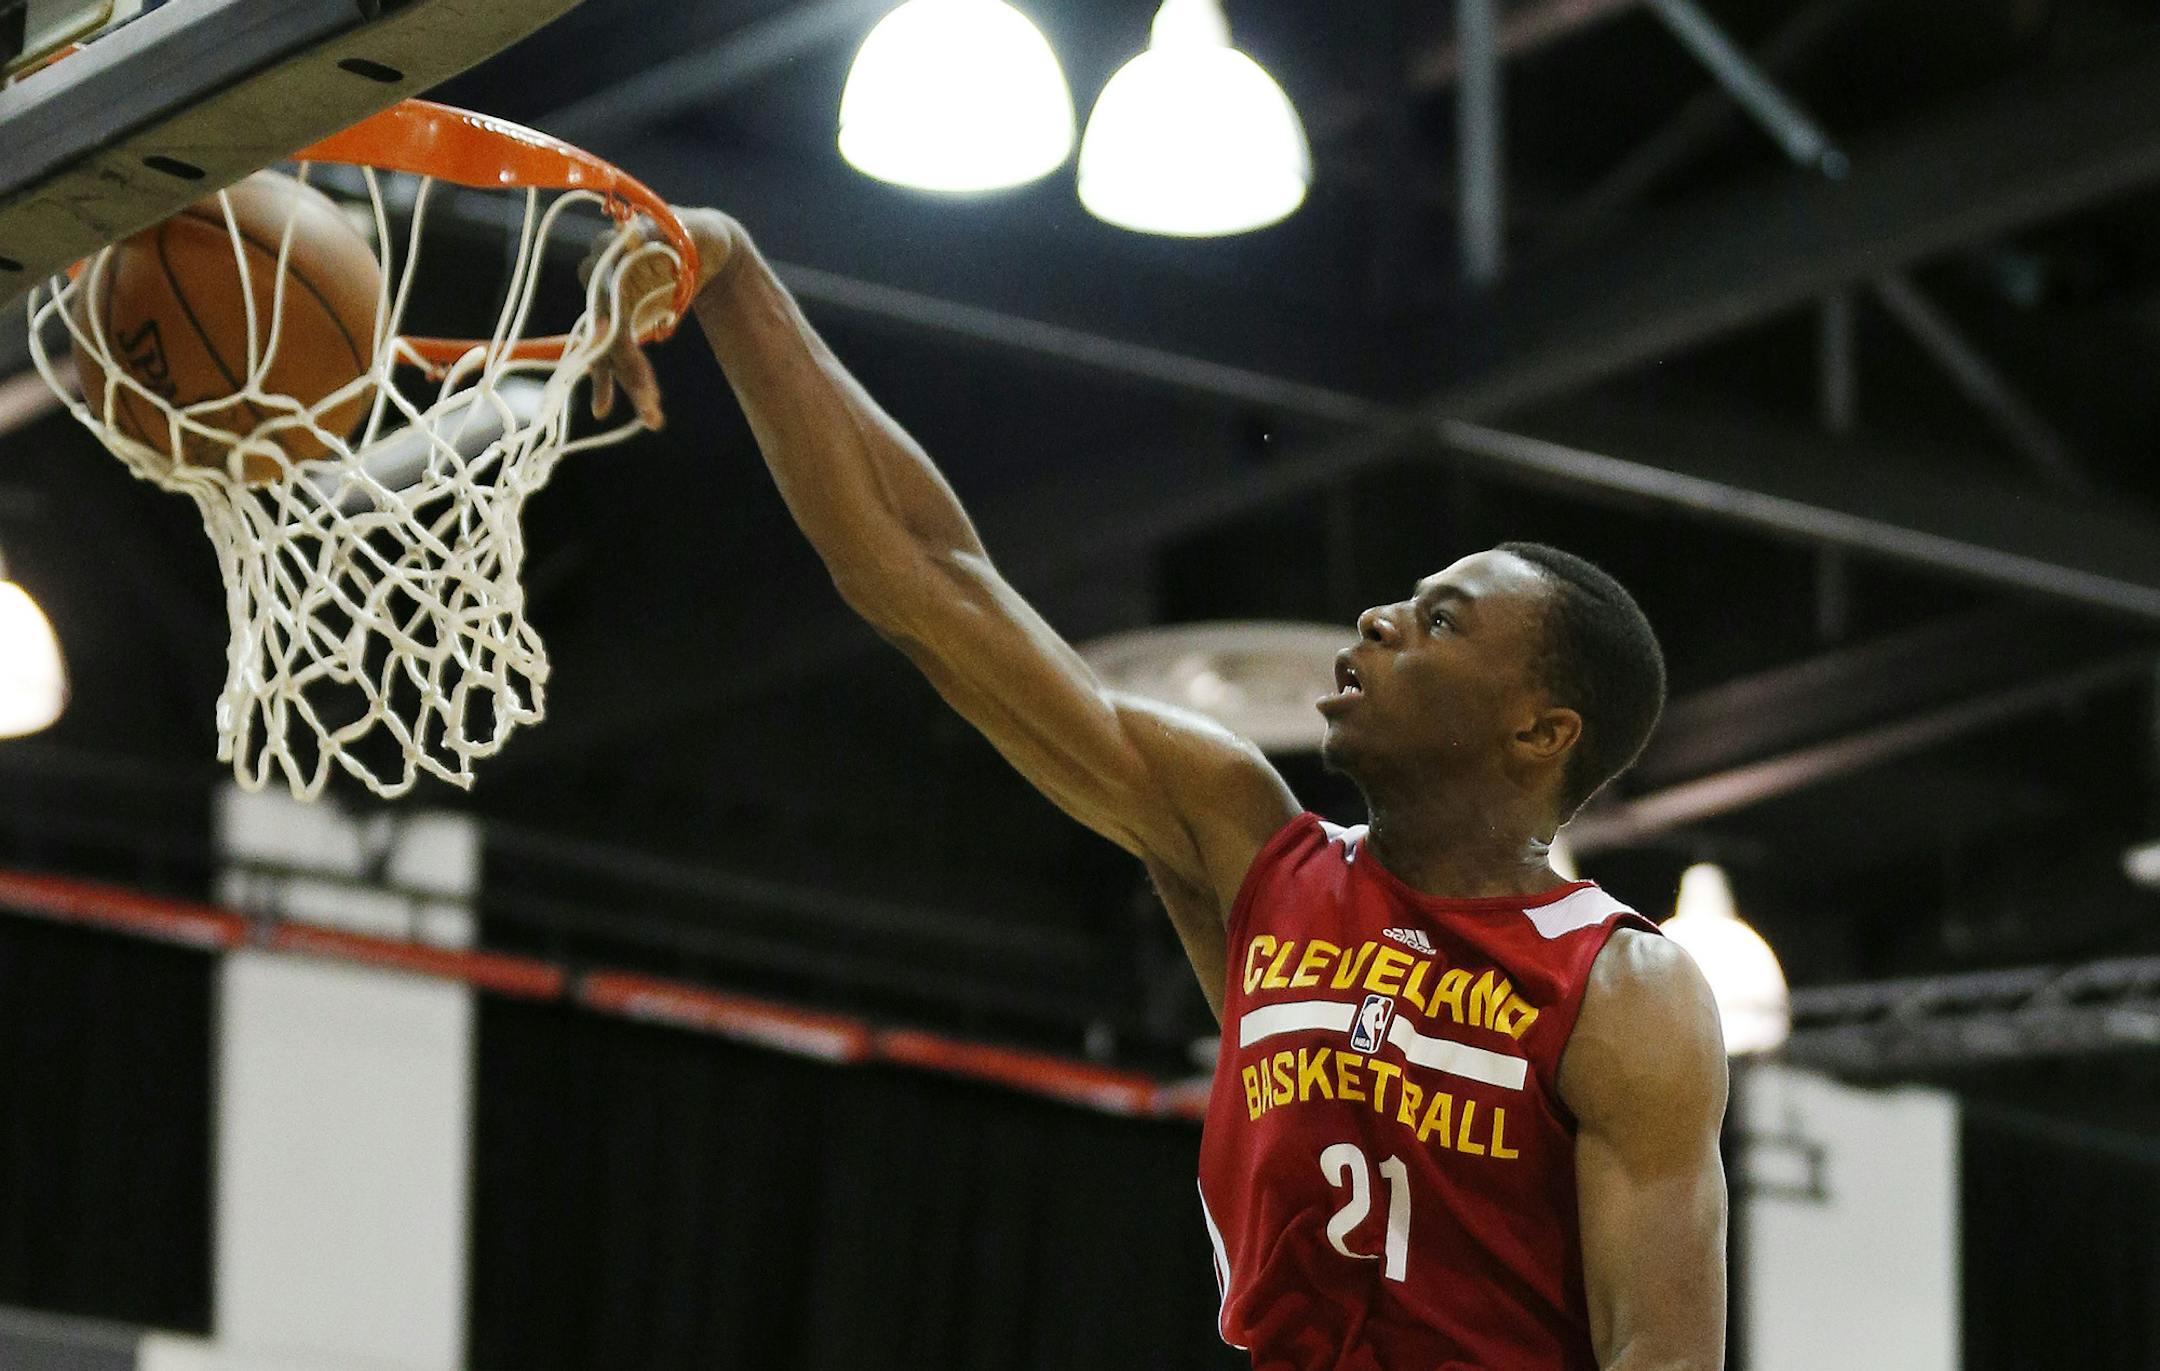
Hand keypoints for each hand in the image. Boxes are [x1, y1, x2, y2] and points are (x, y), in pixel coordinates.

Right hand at [579, 207, 745, 427]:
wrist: (704, 246)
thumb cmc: (696, 233)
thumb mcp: (686, 228)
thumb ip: (658, 232)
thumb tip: (633, 238)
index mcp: (611, 251)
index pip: (606, 291)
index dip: (610, 318)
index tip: (616, 341)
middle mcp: (601, 278)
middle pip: (604, 327)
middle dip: (625, 364)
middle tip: (650, 398)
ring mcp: (608, 302)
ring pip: (606, 348)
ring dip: (625, 382)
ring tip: (651, 417)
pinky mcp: (619, 322)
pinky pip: (610, 355)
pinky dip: (615, 381)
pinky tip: (611, 410)